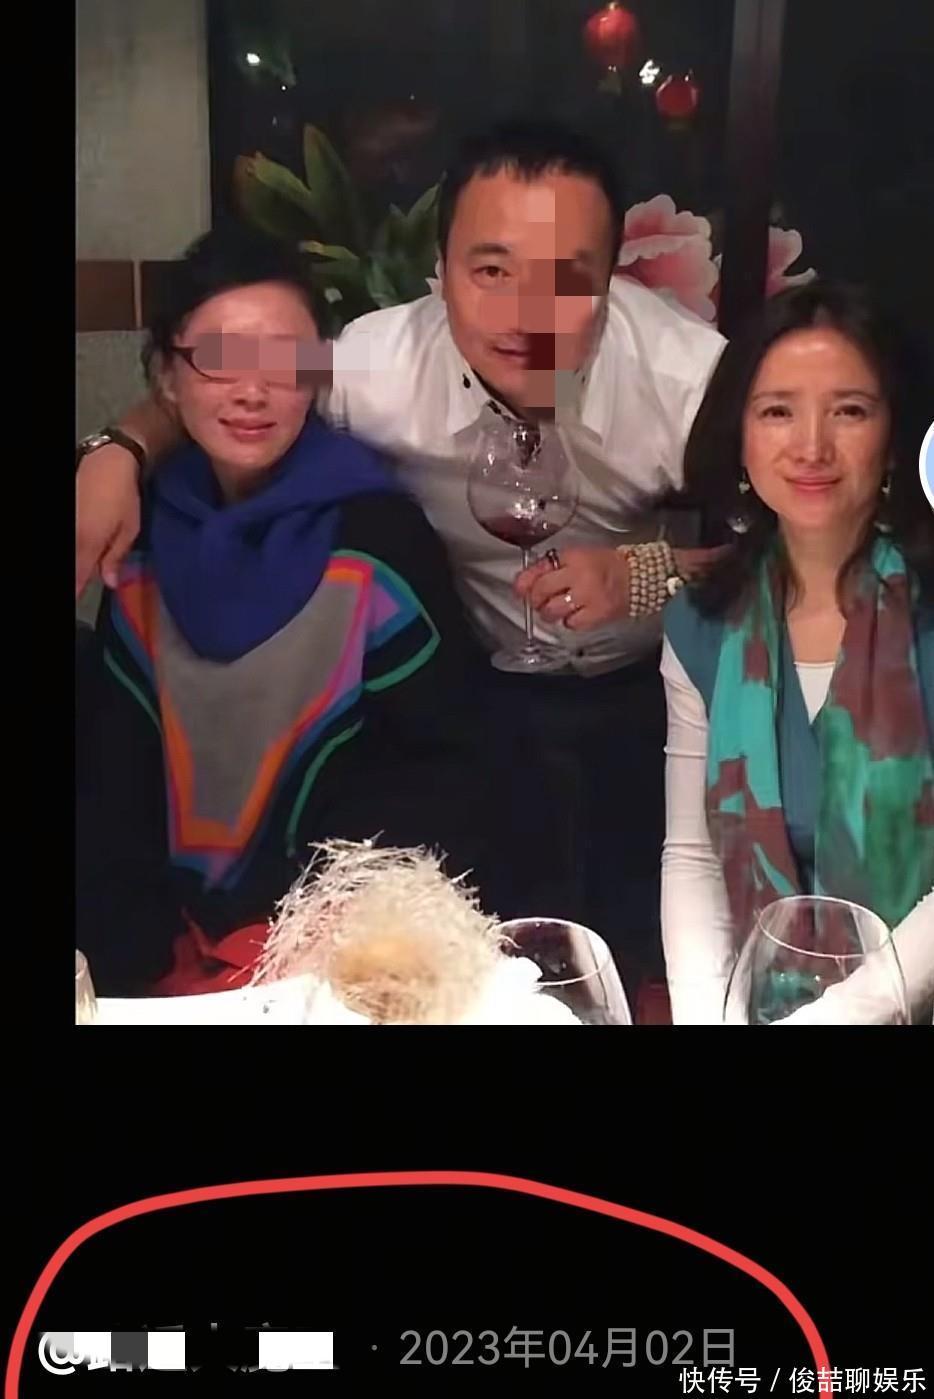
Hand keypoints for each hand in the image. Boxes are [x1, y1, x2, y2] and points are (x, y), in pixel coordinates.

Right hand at [76, 445, 141, 595]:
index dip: (77, 592)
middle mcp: (72, 536)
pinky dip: (79, 545)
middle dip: (81, 575)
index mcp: (87, 543)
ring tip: (94, 558)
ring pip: (72, 552)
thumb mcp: (129, 529)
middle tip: (94, 574)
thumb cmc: (124, 496)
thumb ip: (115, 557)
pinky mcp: (67, 513)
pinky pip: (72, 538)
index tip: (80, 599)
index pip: (76, 578)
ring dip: (81, 559)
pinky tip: (90, 544)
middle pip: (73, 566)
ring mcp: (67, 523)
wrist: (107, 461)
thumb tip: (108, 583)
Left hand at [515, 547, 630, 630]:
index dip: (525, 582)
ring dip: (549, 613)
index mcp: (573, 557)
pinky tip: (576, 615)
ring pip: (553, 610)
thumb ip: (549, 567)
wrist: (637, 578)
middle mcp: (579, 575)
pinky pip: (571, 623)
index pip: (540, 570)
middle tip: (539, 601)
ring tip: (556, 609)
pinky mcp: (596, 615)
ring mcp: (588, 596)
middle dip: (535, 599)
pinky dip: (569, 622)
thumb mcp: (577, 556)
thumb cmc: (604, 566)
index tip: (520, 589)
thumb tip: (522, 583)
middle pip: (542, 591)